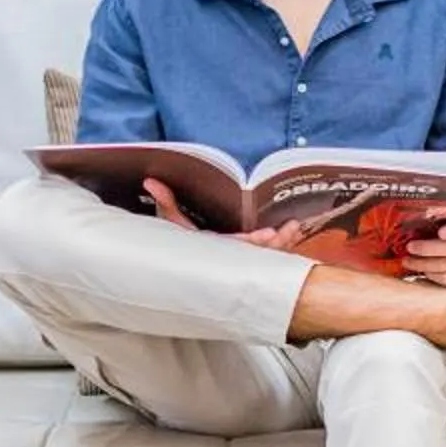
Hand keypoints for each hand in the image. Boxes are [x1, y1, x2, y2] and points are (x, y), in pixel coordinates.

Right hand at [147, 179, 311, 250]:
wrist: (182, 265)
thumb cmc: (179, 245)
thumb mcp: (172, 223)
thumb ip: (166, 203)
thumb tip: (150, 181)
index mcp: (216, 249)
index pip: (238, 247)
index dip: (253, 242)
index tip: (268, 235)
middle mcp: (232, 257)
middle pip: (258, 254)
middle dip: (276, 244)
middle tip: (289, 230)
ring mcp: (244, 259)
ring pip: (268, 255)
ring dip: (284, 242)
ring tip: (294, 227)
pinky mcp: (253, 256)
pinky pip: (273, 253)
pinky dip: (284, 242)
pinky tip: (294, 228)